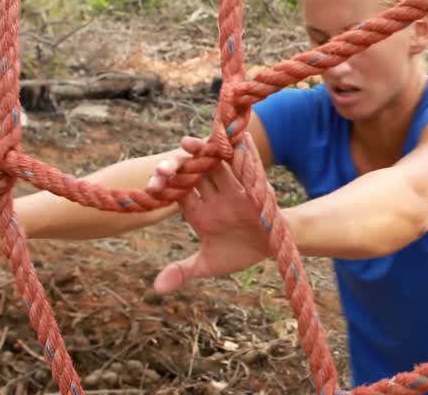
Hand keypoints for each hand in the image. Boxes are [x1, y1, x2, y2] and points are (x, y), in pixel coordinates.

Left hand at [149, 136, 271, 294]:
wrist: (275, 246)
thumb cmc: (242, 252)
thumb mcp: (209, 264)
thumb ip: (183, 270)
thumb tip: (156, 290)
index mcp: (200, 212)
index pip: (179, 195)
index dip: (165, 189)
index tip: (151, 184)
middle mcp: (215, 196)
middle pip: (194, 176)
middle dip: (179, 167)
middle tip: (162, 163)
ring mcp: (235, 188)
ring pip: (216, 165)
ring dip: (203, 152)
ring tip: (187, 142)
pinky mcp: (256, 185)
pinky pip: (249, 164)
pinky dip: (244, 151)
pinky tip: (239, 136)